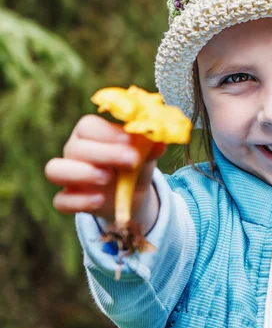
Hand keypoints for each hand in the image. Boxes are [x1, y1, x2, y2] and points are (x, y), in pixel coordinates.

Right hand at [45, 114, 164, 220]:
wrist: (131, 195)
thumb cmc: (135, 164)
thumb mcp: (146, 155)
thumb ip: (151, 147)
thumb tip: (160, 141)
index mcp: (91, 132)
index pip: (88, 126)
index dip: (108, 132)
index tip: (131, 140)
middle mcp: (74, 150)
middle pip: (76, 147)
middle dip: (104, 153)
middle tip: (131, 161)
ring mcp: (68, 175)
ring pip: (55, 170)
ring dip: (82, 173)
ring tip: (108, 178)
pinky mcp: (68, 199)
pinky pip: (61, 200)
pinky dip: (80, 201)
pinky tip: (100, 200)